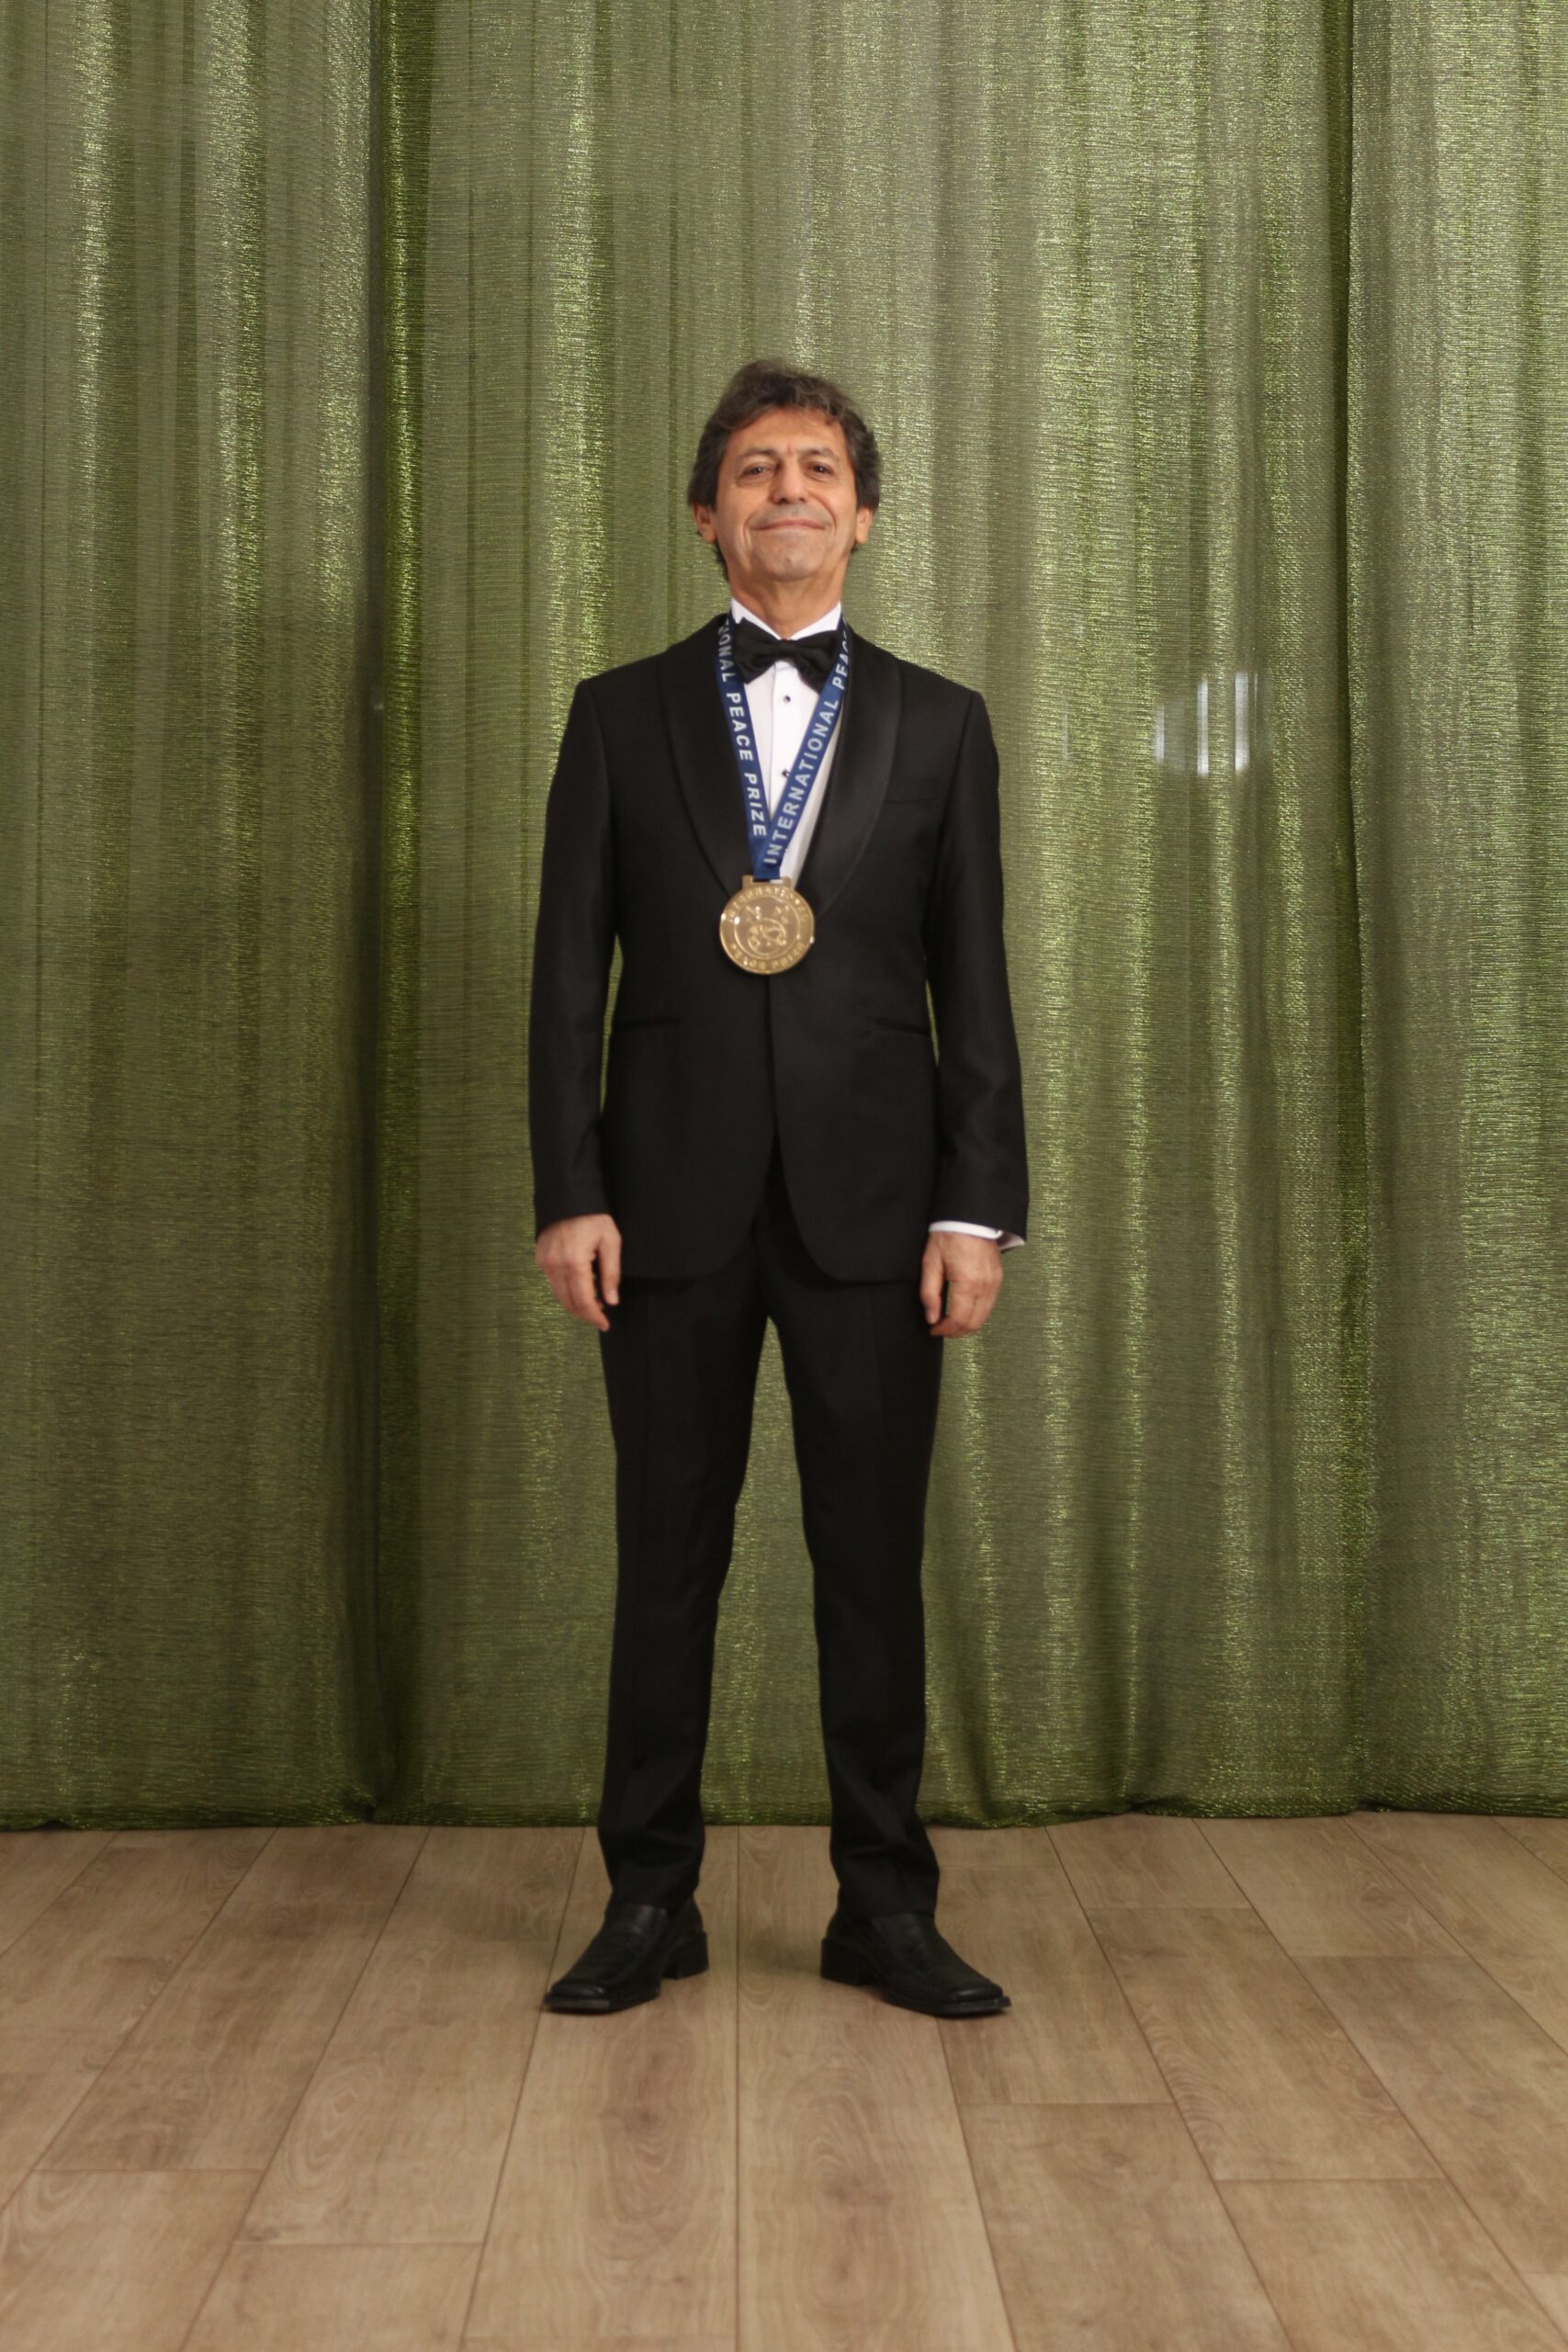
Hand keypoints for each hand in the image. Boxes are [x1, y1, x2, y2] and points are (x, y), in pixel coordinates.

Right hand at [536, 1213, 621, 1330]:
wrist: (568, 1196)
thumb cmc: (593, 1217)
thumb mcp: (610, 1242)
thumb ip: (610, 1274)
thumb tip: (611, 1300)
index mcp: (574, 1263)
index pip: (584, 1301)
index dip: (594, 1317)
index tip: (604, 1325)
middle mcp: (555, 1265)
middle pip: (569, 1303)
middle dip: (585, 1314)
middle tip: (600, 1317)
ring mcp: (545, 1262)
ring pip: (558, 1295)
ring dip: (575, 1304)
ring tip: (594, 1302)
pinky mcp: (540, 1258)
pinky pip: (553, 1283)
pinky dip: (566, 1290)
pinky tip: (581, 1286)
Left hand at [920, 1229, 1002, 1337]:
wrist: (970, 1218)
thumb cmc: (949, 1236)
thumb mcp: (931, 1263)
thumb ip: (929, 1293)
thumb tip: (932, 1317)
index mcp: (967, 1283)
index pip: (958, 1319)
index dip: (945, 1330)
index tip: (934, 1329)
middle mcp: (985, 1286)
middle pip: (974, 1323)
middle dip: (956, 1331)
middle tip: (941, 1329)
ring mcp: (995, 1283)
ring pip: (984, 1317)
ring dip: (967, 1324)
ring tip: (950, 1322)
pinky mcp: (998, 1279)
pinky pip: (989, 1305)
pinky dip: (977, 1314)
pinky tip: (964, 1310)